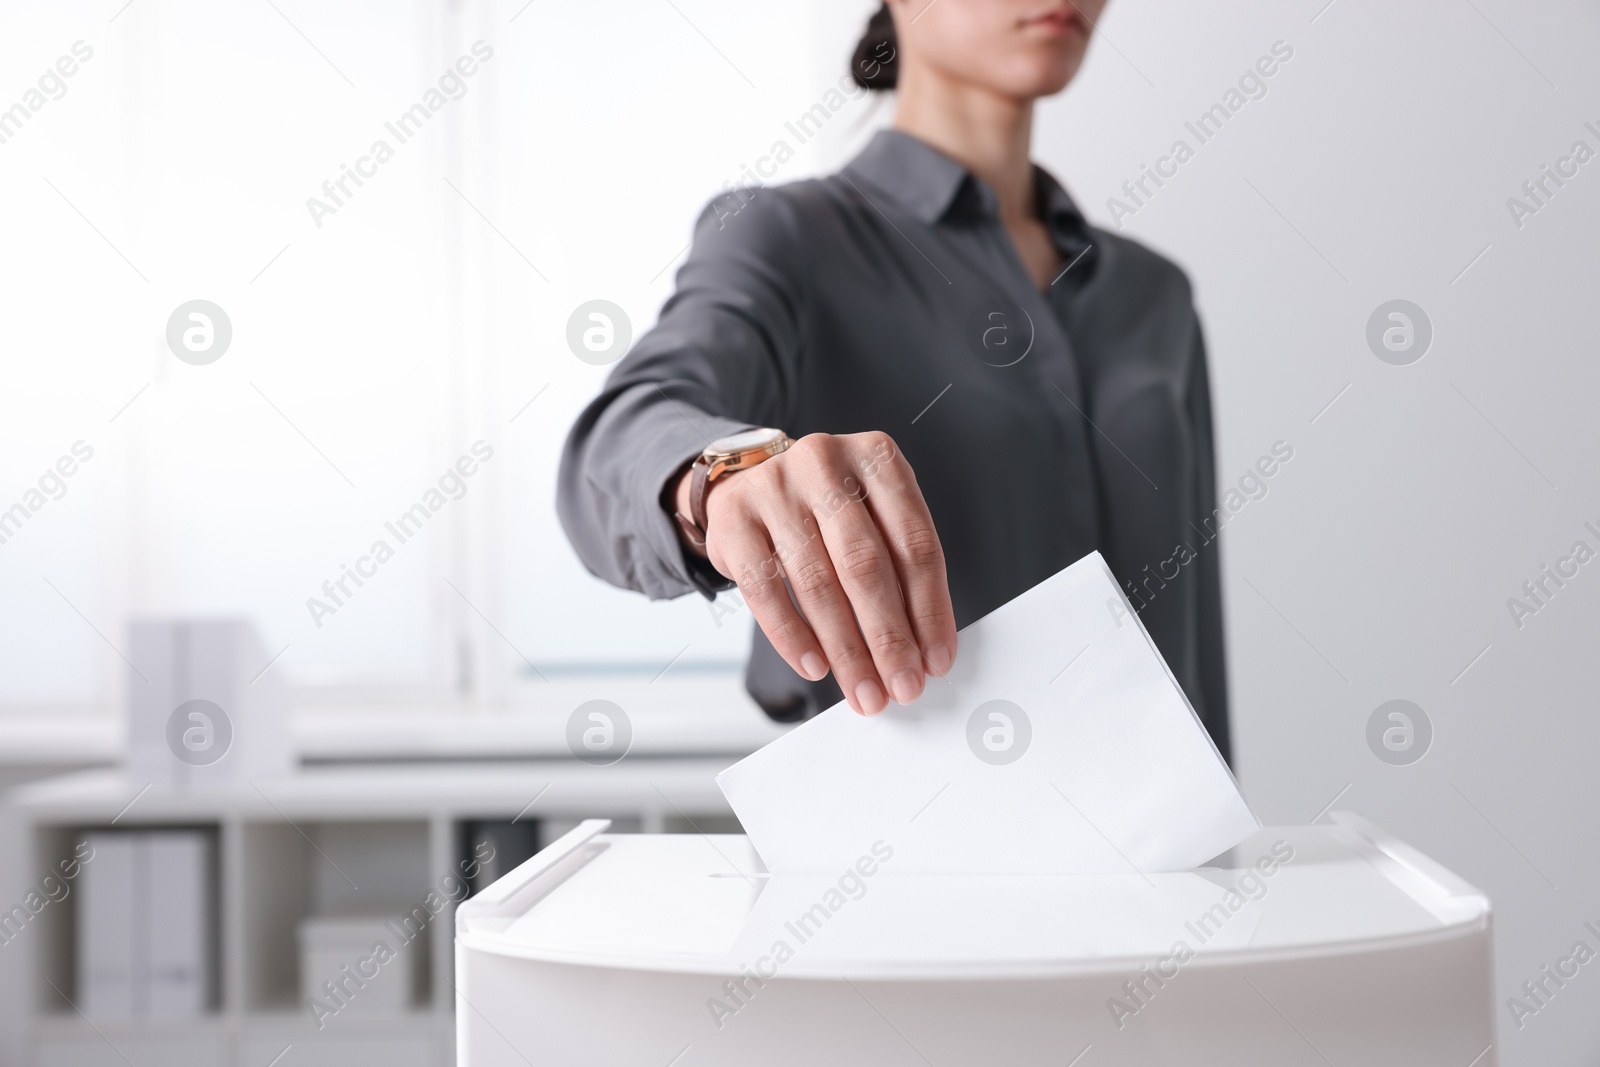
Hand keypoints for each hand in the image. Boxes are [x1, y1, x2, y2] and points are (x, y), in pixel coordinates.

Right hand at [672, 432, 956, 714]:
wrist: (749, 484)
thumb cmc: (826, 510)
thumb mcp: (873, 516)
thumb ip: (900, 568)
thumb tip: (923, 651)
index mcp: (877, 457)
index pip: (914, 543)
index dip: (930, 610)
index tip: (936, 660)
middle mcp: (825, 462)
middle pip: (865, 565)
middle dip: (889, 637)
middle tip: (904, 686)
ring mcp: (775, 487)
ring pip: (817, 582)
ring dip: (846, 649)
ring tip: (863, 690)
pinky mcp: (733, 518)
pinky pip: (764, 589)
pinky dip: (792, 636)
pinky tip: (815, 666)